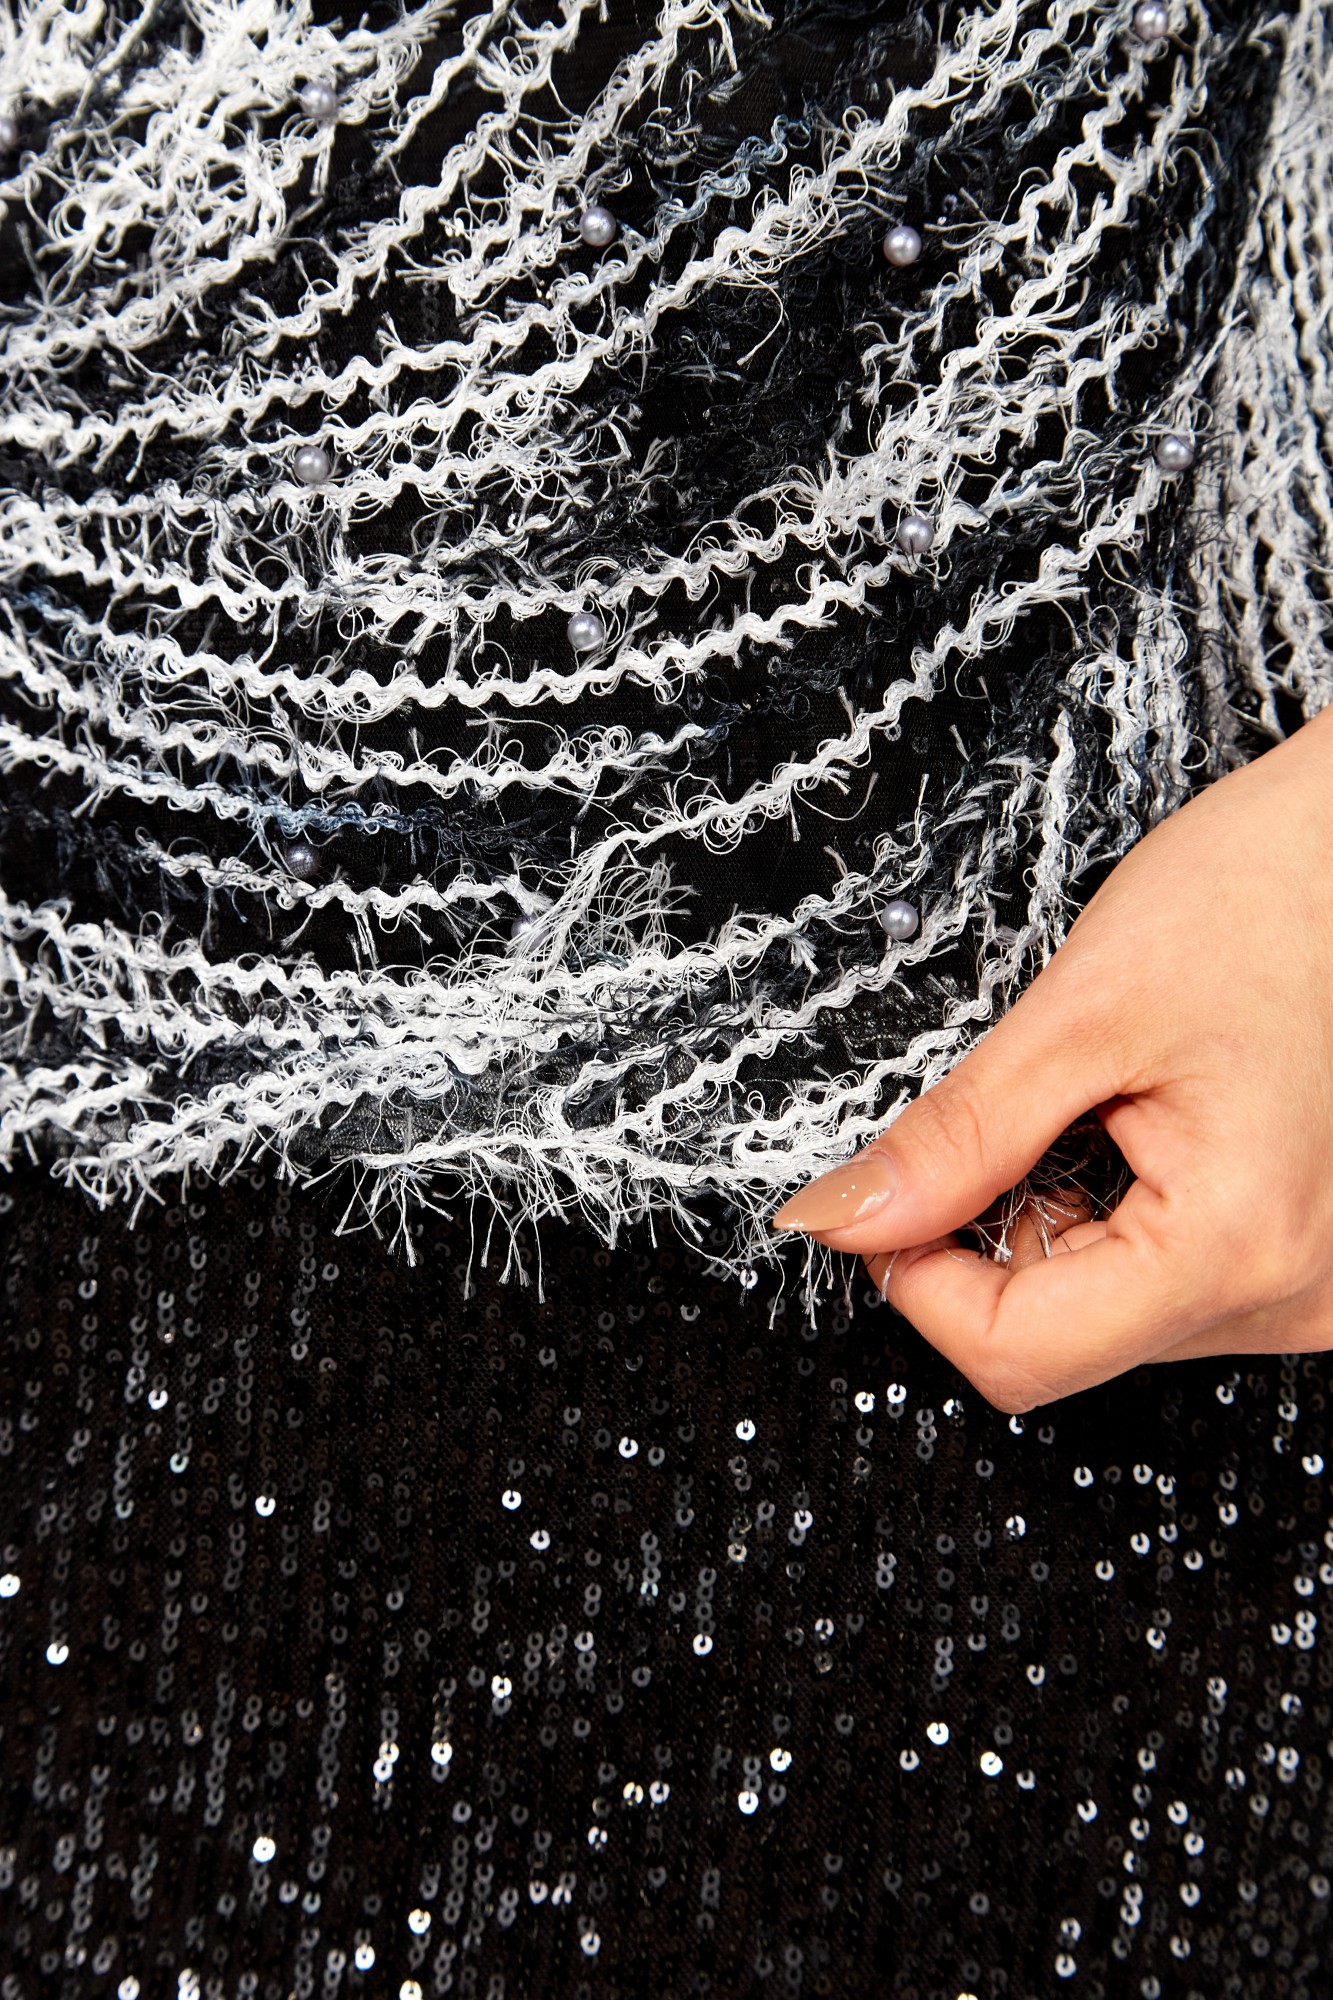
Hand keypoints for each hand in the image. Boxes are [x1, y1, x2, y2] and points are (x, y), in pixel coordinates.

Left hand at [771, 703, 1332, 1410]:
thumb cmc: (1278, 891)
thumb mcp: (1083, 1010)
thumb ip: (959, 1135)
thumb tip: (848, 1214)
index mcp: (1239, 1245)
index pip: (1019, 1354)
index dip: (918, 1280)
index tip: (880, 1206)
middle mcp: (1302, 1294)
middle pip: (1070, 1336)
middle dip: (1003, 1232)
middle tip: (1028, 1110)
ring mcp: (1321, 1284)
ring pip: (1121, 1309)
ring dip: (1073, 1219)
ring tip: (1119, 1105)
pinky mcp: (1320, 1256)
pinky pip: (1183, 1276)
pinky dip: (1133, 1213)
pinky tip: (1158, 1126)